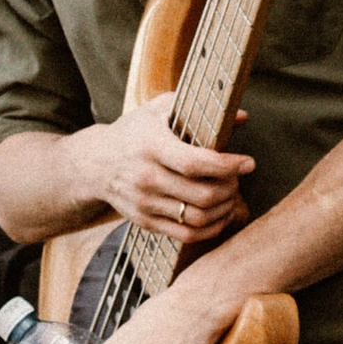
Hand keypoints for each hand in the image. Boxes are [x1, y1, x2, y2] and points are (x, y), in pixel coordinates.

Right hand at [73, 94, 251, 245]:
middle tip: (237, 178)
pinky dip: (211, 228)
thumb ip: (197, 108)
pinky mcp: (145, 222)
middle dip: (230, 187)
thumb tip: (242, 117)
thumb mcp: (159, 110)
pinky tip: (220, 214)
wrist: (94, 165)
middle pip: (201, 195)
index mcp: (151, 146)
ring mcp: (145, 204)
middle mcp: (146, 178)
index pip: (195, 163)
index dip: (227, 166)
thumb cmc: (133, 133)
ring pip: (198, 217)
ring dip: (224, 208)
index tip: (248, 163)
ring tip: (231, 195)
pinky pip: (187, 235)